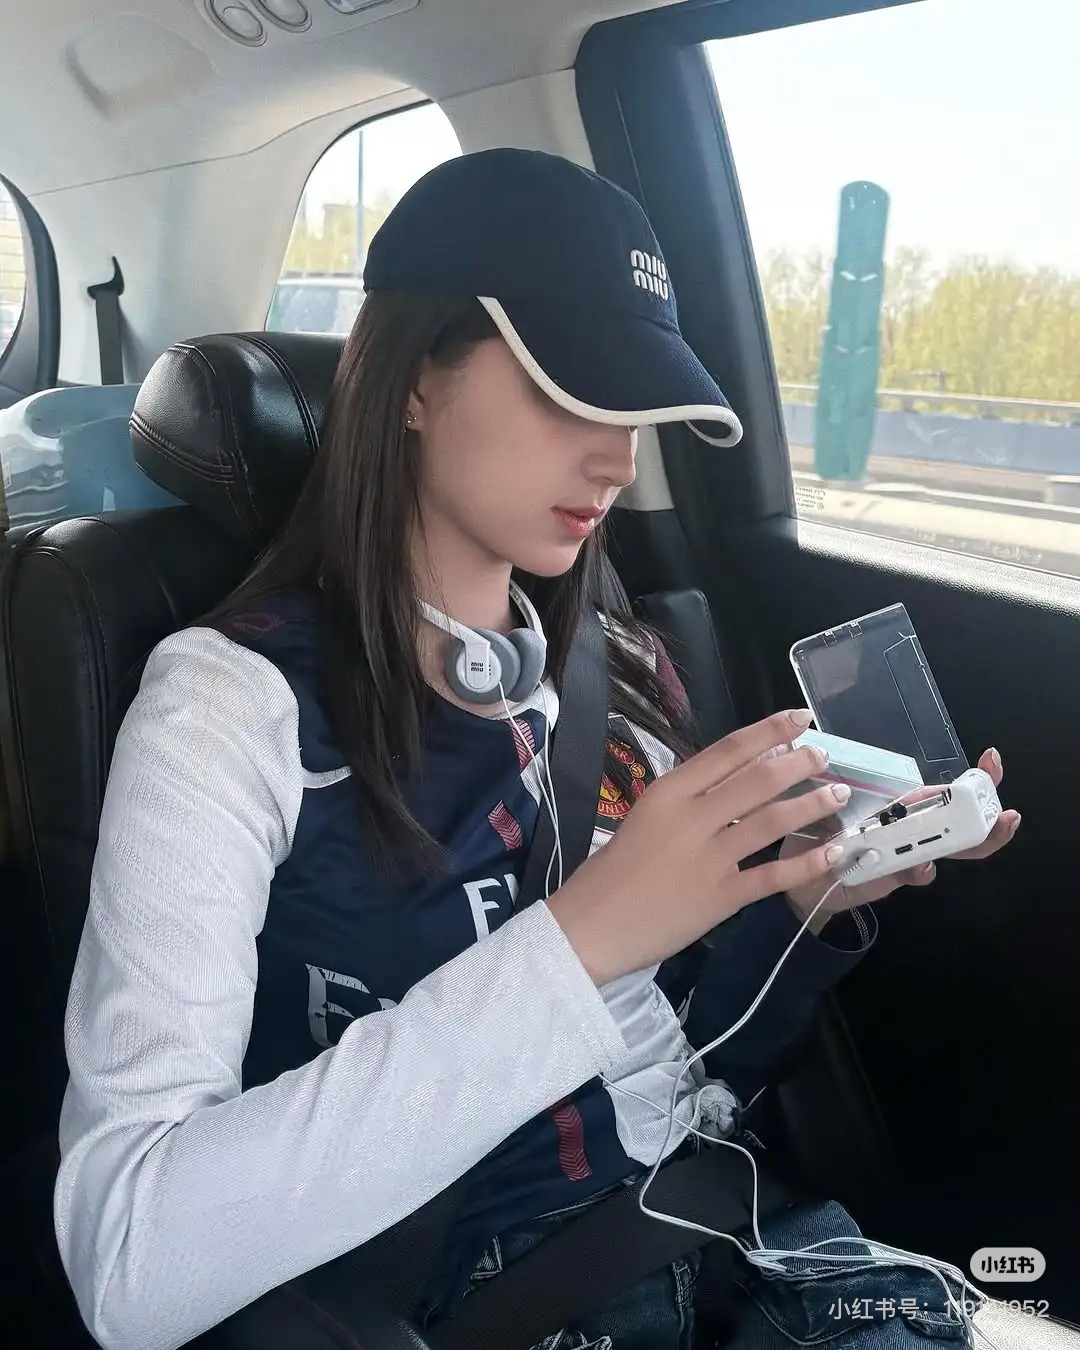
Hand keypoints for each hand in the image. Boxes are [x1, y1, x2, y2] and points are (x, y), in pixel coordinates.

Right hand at [547, 710, 853, 985]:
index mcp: (670, 791)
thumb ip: (689, 799)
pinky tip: (833, 852)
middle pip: (758, 780)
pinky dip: (807, 863)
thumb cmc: (614, 870)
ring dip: (810, 805)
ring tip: (836, 795)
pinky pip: (774, 875)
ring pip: (772, 821)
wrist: (593, 925)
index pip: (729, 750)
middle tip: (825, 756)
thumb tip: (737, 781)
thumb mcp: (647, 817)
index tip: (799, 718)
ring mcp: (710, 857)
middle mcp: (693, 816)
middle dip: (799, 764)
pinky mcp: (722, 896)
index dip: (770, 731)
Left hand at [784, 747, 1020, 932]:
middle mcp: (914, 828)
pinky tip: (922, 862)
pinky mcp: (896, 877)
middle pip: (964, 824)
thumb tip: (838, 754)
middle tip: (1008, 815)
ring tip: (987, 833)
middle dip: (991, 818)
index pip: (949, 790)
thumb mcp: (830, 798)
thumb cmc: (820, 831)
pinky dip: (923, 868)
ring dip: (973, 842)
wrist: (803, 874)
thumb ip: (840, 779)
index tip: (992, 760)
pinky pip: (918, 873)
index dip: (978, 778)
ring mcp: (909, 854)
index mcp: (905, 804)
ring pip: (951, 850)